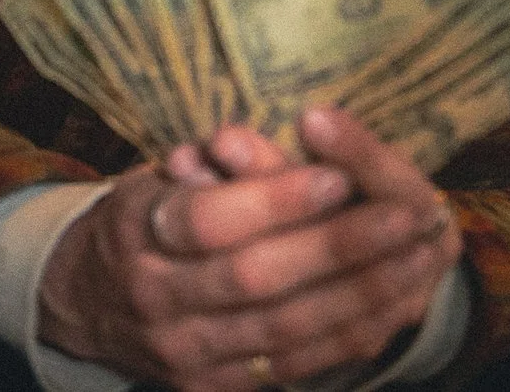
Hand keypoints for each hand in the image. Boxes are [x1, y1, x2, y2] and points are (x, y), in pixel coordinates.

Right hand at [35, 112, 459, 390]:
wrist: (88, 303)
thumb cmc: (143, 219)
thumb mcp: (159, 174)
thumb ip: (213, 163)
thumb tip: (244, 142)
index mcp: (138, 232)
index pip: (209, 222)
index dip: (277, 200)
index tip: (338, 175)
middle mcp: (157, 300)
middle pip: (256, 279)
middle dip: (341, 246)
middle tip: (409, 212)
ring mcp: (185, 356)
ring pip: (286, 330)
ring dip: (363, 292)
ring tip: (421, 254)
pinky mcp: (213, 389)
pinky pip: (293, 367)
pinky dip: (348, 333)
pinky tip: (396, 302)